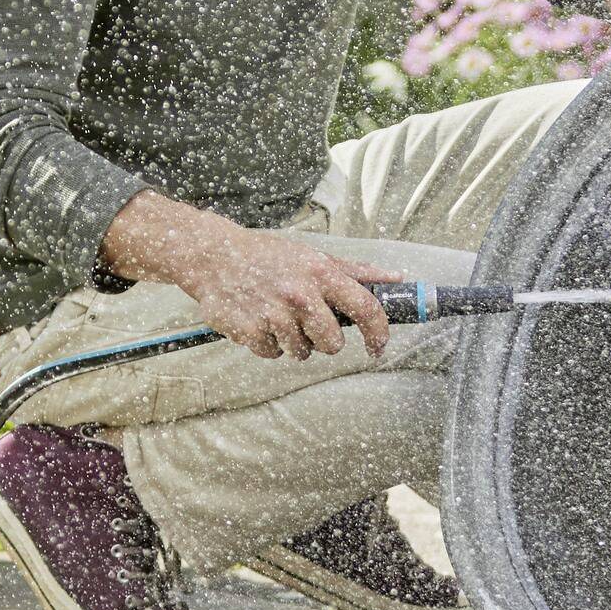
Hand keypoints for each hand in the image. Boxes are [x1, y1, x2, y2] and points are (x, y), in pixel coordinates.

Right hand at [102, 195, 399, 359]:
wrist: (214, 256)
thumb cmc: (268, 256)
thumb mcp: (313, 256)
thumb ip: (355, 270)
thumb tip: (396, 277)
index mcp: (320, 273)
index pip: (366, 308)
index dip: (378, 333)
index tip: (378, 347)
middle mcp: (300, 294)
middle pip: (332, 344)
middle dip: (325, 341)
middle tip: (310, 325)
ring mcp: (274, 314)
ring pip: (301, 352)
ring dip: (294, 342)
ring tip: (278, 317)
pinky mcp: (250, 331)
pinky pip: (273, 354)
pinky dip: (268, 344)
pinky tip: (259, 322)